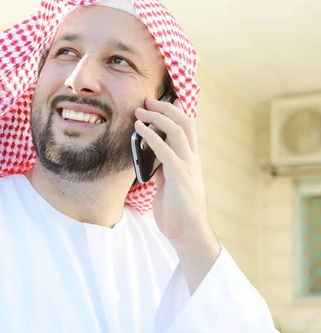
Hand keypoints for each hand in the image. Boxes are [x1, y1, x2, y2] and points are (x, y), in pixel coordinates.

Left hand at [134, 99, 218, 252]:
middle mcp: (192, 160)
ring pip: (177, 130)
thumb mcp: (168, 186)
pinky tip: (139, 129)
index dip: (178, 111)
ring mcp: (188, 166)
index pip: (188, 129)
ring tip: (140, 110)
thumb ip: (163, 170)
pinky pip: (164, 149)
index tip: (166, 99)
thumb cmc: (177, 213)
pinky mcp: (179, 175)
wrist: (188, 233)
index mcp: (191, 161)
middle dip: (167, 108)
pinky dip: (150, 136)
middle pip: (185, 123)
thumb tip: (150, 158)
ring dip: (157, 117)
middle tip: (148, 100)